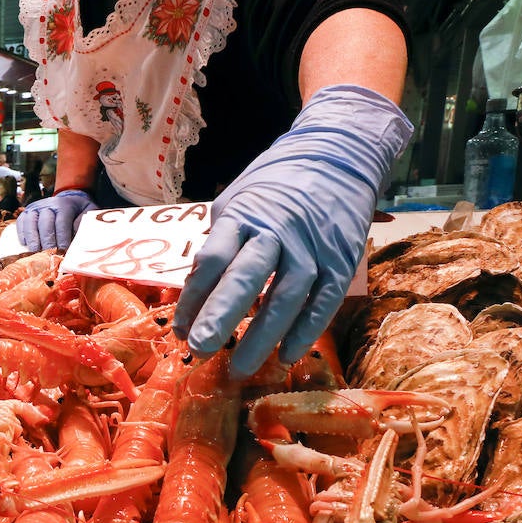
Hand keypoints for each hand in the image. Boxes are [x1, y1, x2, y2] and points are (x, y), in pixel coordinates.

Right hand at [15, 189, 94, 250]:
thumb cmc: (78, 211)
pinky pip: (21, 223)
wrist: (67, 199)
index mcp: (64, 204)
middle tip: (49, 256)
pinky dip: (22, 234)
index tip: (63, 251)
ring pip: (30, 223)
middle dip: (47, 242)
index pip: (61, 222)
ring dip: (33, 240)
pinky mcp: (26, 213)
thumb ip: (84, 221)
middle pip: (45, 223)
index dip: (62, 237)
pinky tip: (27, 245)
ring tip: (36, 253)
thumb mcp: (88, 212)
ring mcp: (35, 208)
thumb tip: (76, 232)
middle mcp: (47, 204)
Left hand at [173, 85, 412, 377]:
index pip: (213, 259)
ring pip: (286, 296)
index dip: (193, 297)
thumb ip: (218, 243)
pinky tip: (285, 357)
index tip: (179, 330)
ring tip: (238, 369)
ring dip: (262, 336)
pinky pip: (323, 300)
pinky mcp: (341, 259)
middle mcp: (277, 231)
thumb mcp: (236, 201)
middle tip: (199, 351)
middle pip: (246, 277)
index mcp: (243, 216)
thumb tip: (194, 292)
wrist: (339, 153)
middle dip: (220, 317)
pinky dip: (305, 331)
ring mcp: (312, 246)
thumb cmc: (275, 184)